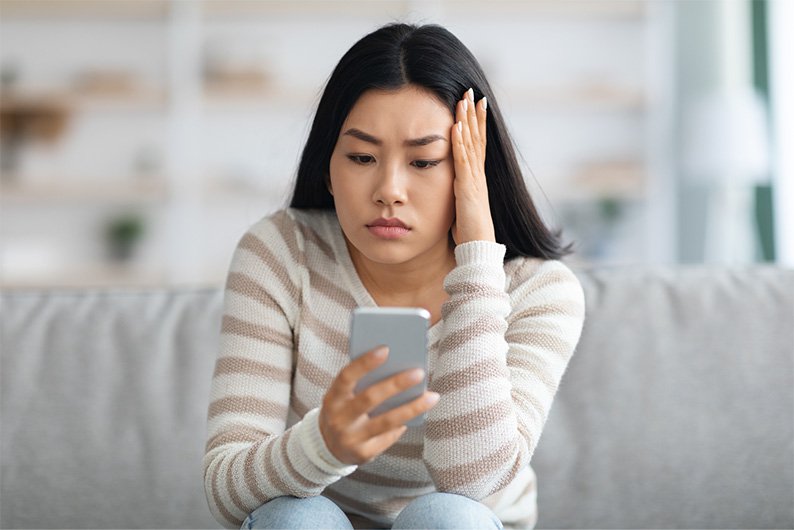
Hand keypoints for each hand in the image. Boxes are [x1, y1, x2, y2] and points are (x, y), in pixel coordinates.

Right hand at [319, 346, 439, 465]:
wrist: (328, 447)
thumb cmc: (344, 410)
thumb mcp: (343, 397)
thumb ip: (361, 383)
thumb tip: (397, 367)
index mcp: (332, 398)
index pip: (346, 377)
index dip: (364, 363)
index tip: (386, 349)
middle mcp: (338, 419)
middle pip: (370, 398)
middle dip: (396, 384)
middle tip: (419, 372)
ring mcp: (351, 438)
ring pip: (386, 421)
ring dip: (412, 408)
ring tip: (432, 396)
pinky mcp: (364, 454)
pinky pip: (389, 436)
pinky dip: (404, 424)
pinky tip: (418, 414)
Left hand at [451, 88, 495, 244]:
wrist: (478, 250)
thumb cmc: (468, 233)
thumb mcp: (460, 206)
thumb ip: (458, 193)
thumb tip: (450, 185)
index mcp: (476, 178)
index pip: (477, 144)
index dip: (476, 123)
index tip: (474, 103)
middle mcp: (478, 176)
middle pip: (477, 138)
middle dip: (474, 114)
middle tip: (471, 91)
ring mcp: (474, 181)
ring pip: (472, 145)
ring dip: (467, 121)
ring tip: (464, 100)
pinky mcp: (468, 190)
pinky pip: (463, 162)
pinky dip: (459, 143)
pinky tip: (455, 127)